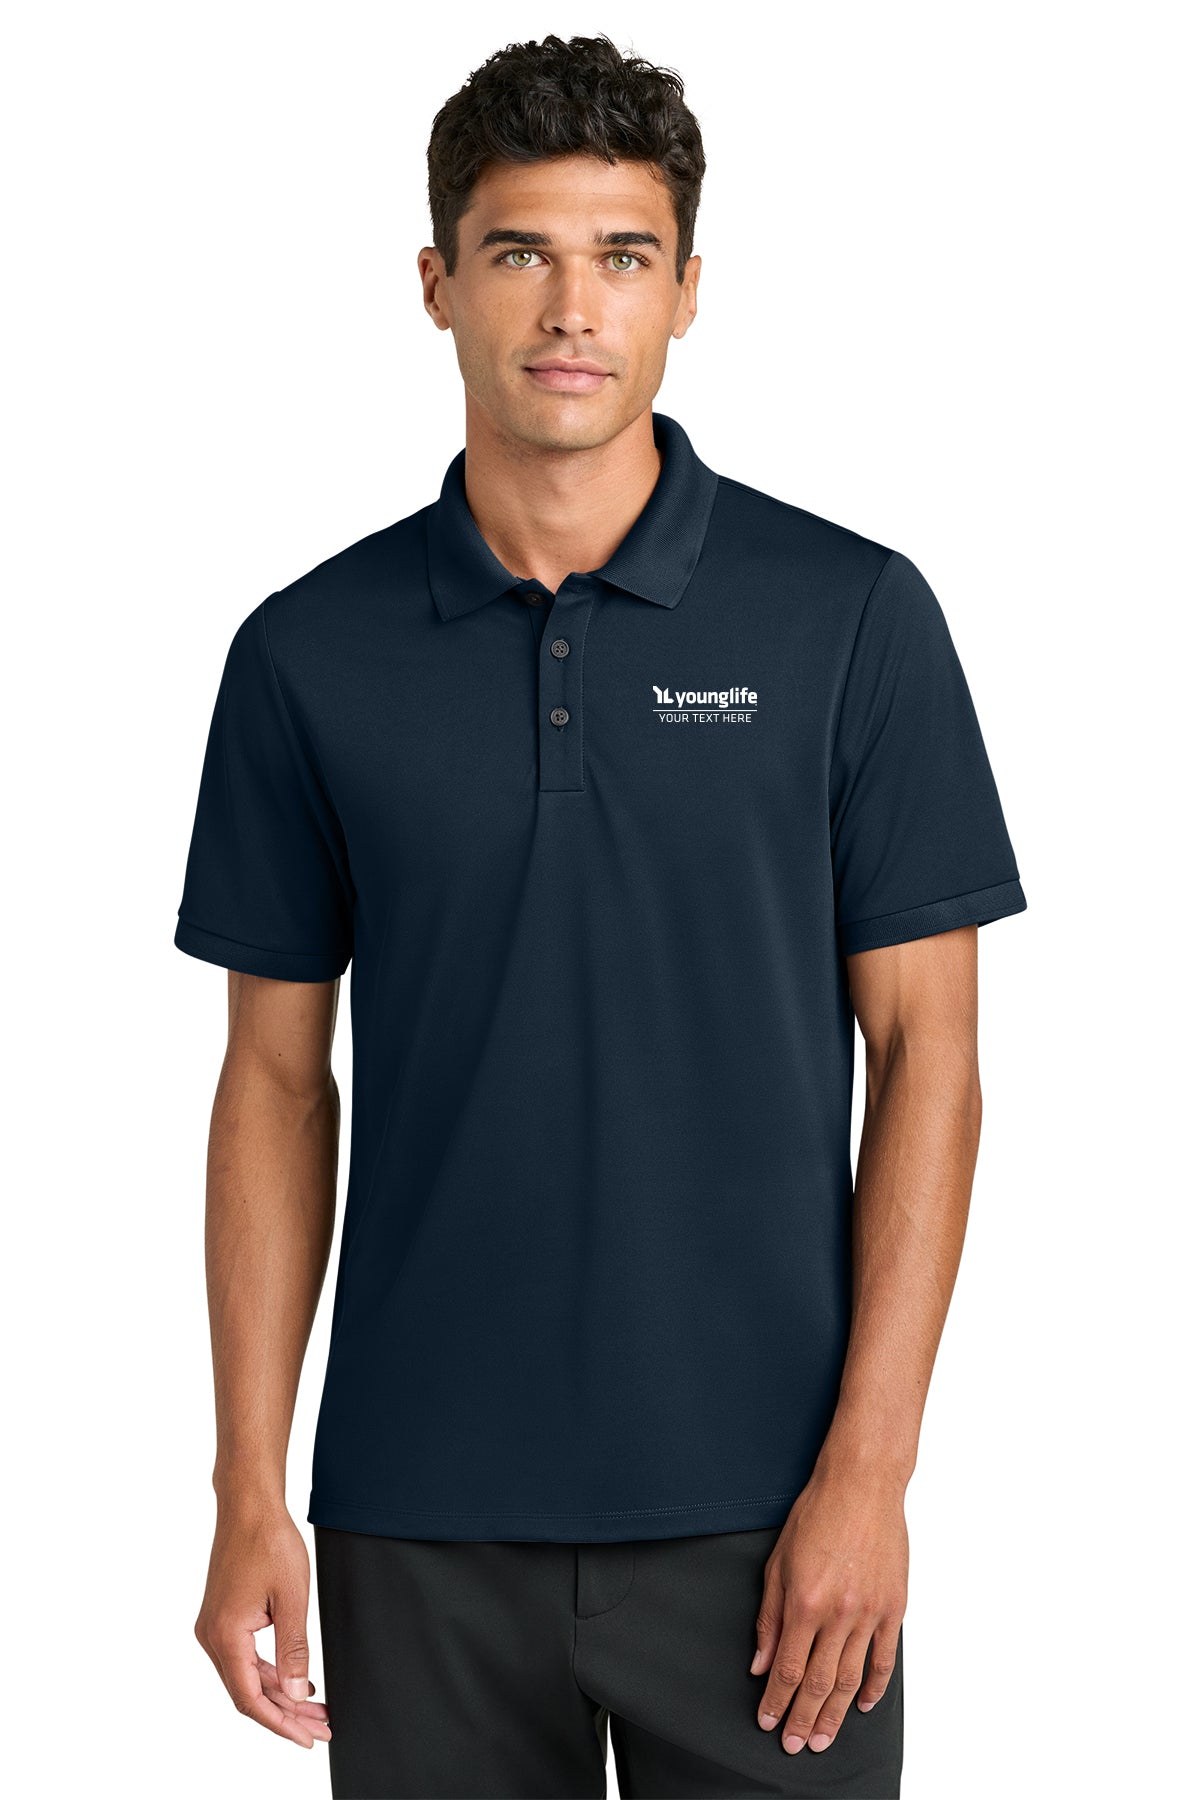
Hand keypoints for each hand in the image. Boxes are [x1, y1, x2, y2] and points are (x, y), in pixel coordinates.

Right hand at [195, 1500, 331, 1748]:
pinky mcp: (223, 1618)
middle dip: (286, 1714)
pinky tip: (295, 1680)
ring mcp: (214, 1628)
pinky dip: (270, 1673)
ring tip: (315, 1709)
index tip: (307, 1739)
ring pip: (247, 1677)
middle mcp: (212, 1636)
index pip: (250, 1698)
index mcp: (225, 1635)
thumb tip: (297, 1693)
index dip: (280, 1723)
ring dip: (280, 1694)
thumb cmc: (269, 1542)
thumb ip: (293, 1649)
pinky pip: (245, 1658)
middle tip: (321, 1728)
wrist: (249, 1505)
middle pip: (248, 1693)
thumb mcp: (292, 1597)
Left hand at [750, 1466, 906, 1755]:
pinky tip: (861, 1705)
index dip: (776, 1701)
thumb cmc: (816, 1514)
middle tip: (794, 1745)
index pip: (787, 1668)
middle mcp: (838, 1614)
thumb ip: (769, 1616)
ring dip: (835, 1714)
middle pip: (818, 1682)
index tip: (768, 1721)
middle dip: (803, 1719)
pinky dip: (873, 1688)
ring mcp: (869, 1613)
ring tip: (823, 1739)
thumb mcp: (778, 1561)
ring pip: (850, 1678)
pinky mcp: (893, 1608)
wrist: (862, 1486)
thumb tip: (761, 1662)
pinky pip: (883, 1659)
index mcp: (805, 1602)